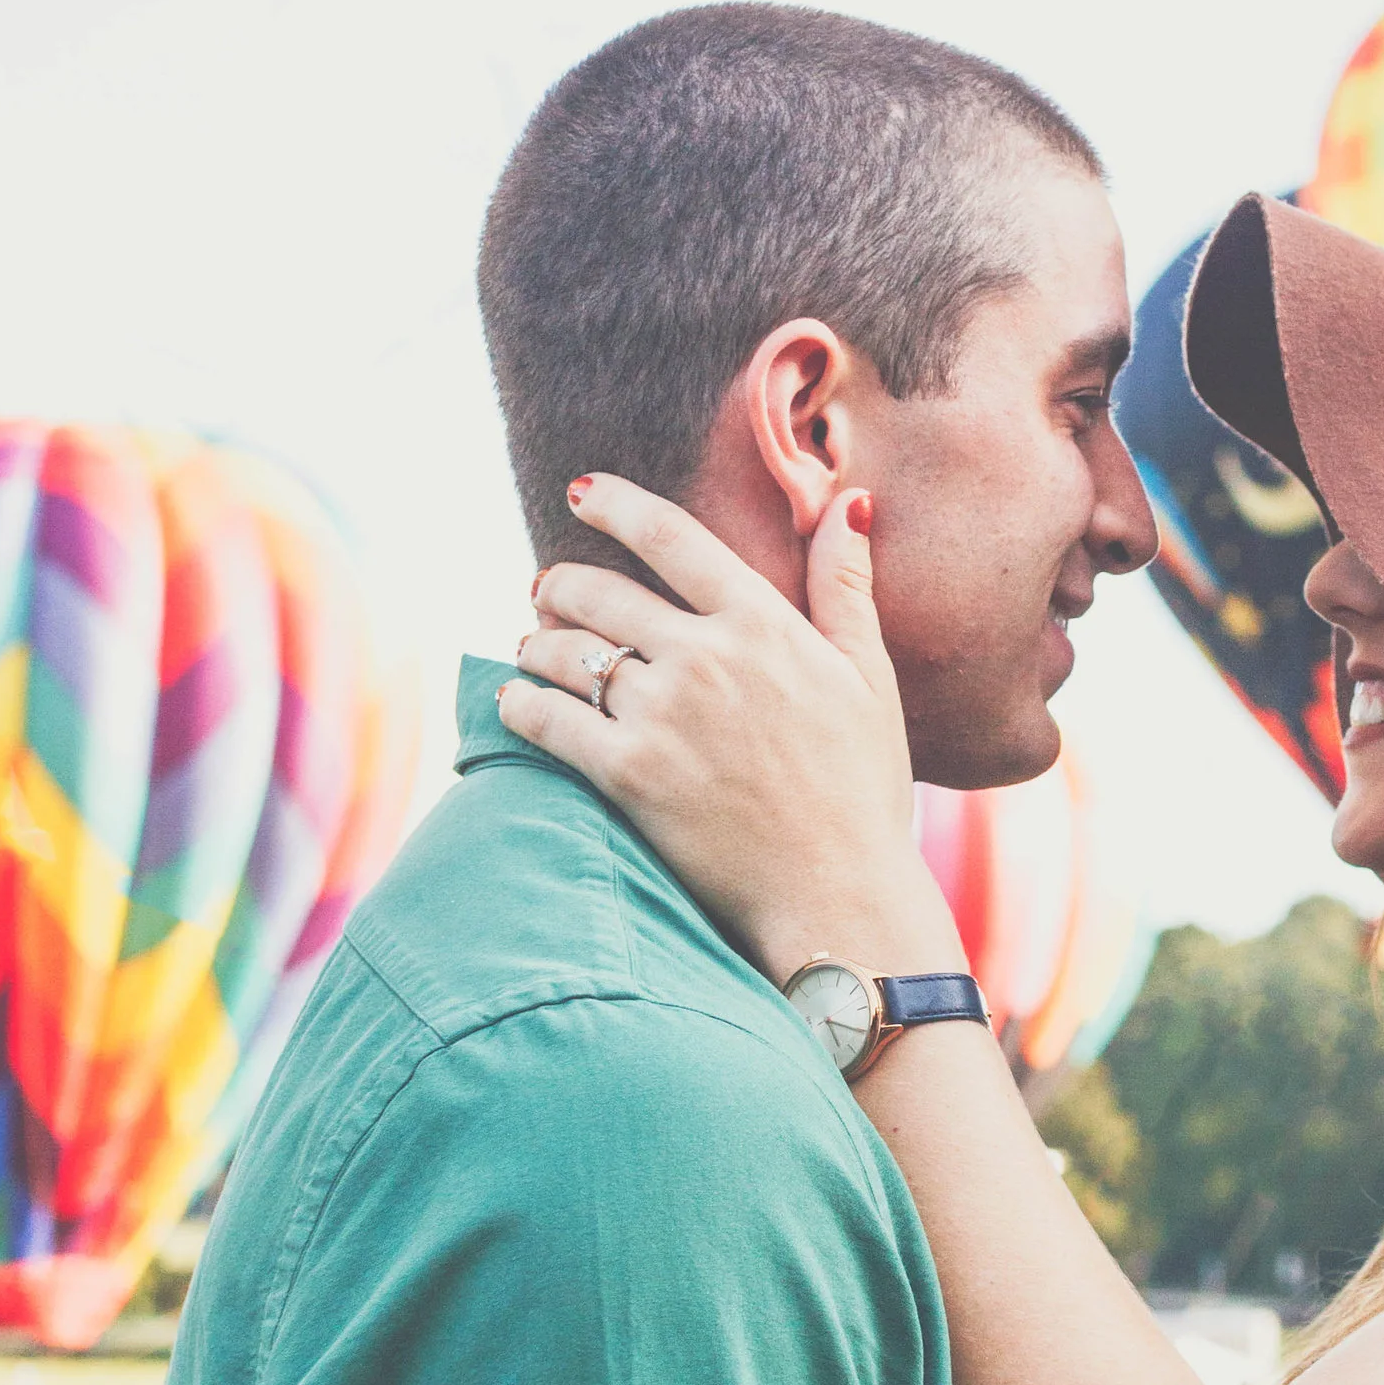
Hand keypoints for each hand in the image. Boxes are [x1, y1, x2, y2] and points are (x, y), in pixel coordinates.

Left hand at [498, 477, 963, 988]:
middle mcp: (705, 656)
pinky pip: (548, 720)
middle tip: (543, 589)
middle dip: (559, 584)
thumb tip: (851, 500)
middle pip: (600, 592)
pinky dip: (520, 704)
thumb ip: (846, 585)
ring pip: (566, 652)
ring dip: (536, 643)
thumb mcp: (870, 675)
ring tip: (529, 648)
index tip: (582, 493)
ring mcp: (662, 714)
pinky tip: (514, 701)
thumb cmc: (862, 787)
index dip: (616, 505)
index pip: (670, 536)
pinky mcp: (628, 774)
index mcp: (763, 622)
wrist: (839, 892)